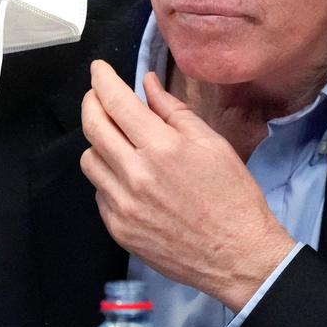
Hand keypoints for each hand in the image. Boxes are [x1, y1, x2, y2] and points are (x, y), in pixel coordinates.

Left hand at [80, 60, 295, 310]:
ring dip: (99, 142)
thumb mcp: (211, 144)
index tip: (98, 70)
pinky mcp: (119, 229)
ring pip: (89, 160)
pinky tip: (129, 177)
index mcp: (162, 148)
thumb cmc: (233, 196)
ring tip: (119, 141)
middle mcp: (135, 175)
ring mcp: (123, 205)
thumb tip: (147, 84)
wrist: (237, 256)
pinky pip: (99, 192)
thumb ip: (174, 111)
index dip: (102, 80)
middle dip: (90, 103)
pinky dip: (108, 177)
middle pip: (92, 128)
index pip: (116, 103)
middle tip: (97, 96)